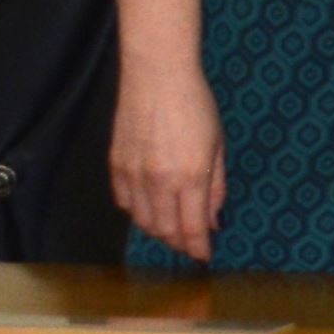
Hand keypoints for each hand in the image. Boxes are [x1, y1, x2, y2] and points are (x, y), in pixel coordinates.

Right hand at [108, 51, 224, 260]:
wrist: (156, 77)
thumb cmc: (195, 105)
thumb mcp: (217, 145)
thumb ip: (216, 186)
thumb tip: (214, 220)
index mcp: (190, 176)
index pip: (192, 228)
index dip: (198, 247)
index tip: (204, 256)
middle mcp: (159, 181)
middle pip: (165, 230)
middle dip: (179, 243)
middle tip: (190, 245)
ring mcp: (134, 175)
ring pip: (142, 221)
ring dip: (158, 231)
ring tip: (173, 231)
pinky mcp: (116, 166)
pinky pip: (124, 203)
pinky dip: (137, 213)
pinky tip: (149, 209)